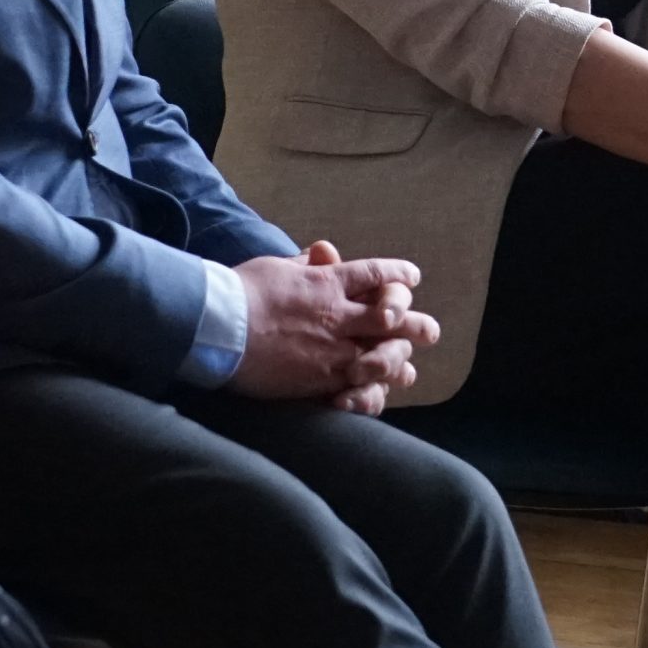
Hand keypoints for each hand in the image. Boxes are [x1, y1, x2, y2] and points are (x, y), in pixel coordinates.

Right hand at [231, 242, 440, 410]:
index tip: (413, 277)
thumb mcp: (275, 267)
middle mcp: (338, 315)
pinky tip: (382, 392)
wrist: (218, 328)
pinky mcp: (320, 379)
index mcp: (327, 282)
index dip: (398, 275)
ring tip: (410, 365)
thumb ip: (303, 264)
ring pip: (382, 355)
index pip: (375, 274)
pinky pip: (359, 387)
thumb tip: (318, 254)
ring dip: (400, 359)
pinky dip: (374, 389)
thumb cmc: (240, 292)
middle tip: (429, 330)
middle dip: (414, 322)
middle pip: (391, 317)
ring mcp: (332, 350)